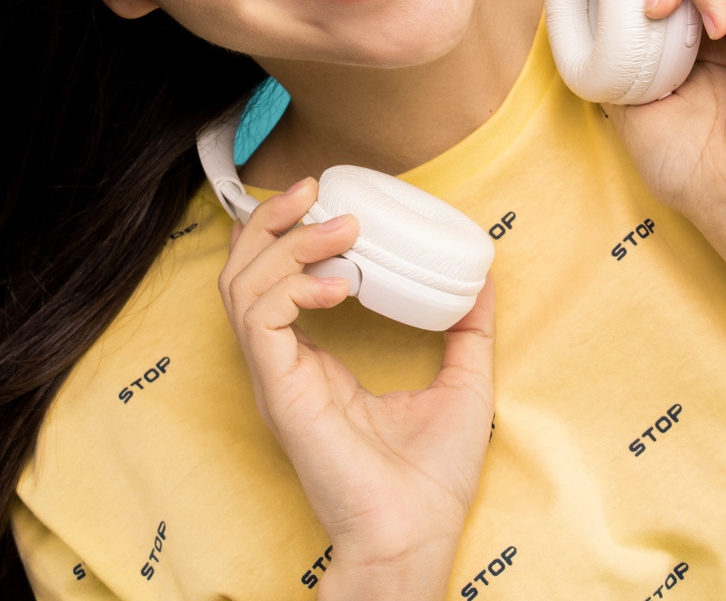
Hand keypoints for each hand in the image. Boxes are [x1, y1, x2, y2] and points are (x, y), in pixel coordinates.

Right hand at [218, 180, 494, 600]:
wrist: (419, 535)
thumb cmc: (432, 478)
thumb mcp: (461, 383)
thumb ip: (467, 330)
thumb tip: (482, 277)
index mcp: (313, 362)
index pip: (273, 279)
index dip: (289, 231)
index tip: (327, 198)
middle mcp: (283, 364)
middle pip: (243, 270)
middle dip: (272, 220)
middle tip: (314, 190)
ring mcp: (276, 377)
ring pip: (243, 285)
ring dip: (286, 243)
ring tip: (339, 229)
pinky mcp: (279, 391)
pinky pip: (260, 320)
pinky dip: (291, 286)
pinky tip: (336, 283)